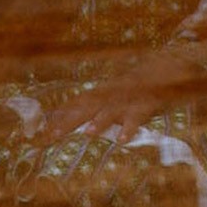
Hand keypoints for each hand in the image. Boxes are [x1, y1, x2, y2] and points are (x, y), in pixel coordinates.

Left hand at [42, 52, 183, 137]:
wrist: (167, 66)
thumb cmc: (137, 86)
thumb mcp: (114, 94)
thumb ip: (96, 107)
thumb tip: (72, 119)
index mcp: (101, 93)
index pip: (74, 105)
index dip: (57, 118)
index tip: (39, 134)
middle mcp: (110, 95)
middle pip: (86, 108)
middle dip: (68, 122)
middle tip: (50, 137)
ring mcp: (127, 100)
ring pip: (111, 111)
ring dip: (99, 122)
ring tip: (87, 134)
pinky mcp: (145, 105)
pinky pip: (137, 118)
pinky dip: (129, 128)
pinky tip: (122, 140)